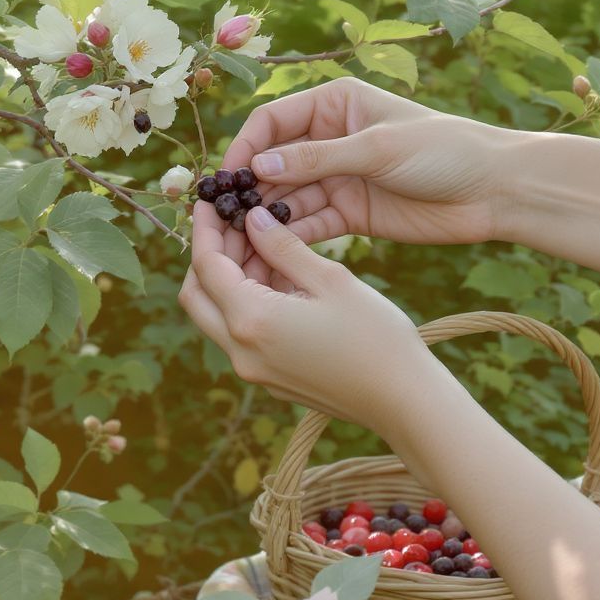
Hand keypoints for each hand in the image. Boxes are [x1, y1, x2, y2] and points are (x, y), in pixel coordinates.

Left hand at [178, 199, 435, 427]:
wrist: (404, 400)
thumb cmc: (376, 336)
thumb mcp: (330, 279)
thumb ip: (283, 247)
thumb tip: (252, 218)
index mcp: (251, 321)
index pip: (206, 266)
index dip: (205, 228)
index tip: (209, 199)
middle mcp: (241, 351)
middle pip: (196, 295)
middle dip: (207, 255)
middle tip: (232, 222)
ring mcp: (252, 371)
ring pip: (216, 316)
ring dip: (227, 279)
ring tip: (261, 243)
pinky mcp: (269, 379)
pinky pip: (240, 334)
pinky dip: (245, 302)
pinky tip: (277, 276)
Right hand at [222, 77, 516, 246]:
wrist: (495, 191)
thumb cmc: (443, 150)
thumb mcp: (377, 148)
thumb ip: (317, 159)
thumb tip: (258, 167)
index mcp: (333, 105)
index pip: (272, 123)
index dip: (245, 148)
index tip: (225, 180)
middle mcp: (329, 139)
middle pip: (273, 164)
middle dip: (249, 191)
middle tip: (223, 220)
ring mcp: (338, 178)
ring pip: (287, 198)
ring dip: (264, 218)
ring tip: (240, 243)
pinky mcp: (350, 214)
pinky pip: (310, 225)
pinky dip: (289, 237)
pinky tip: (270, 253)